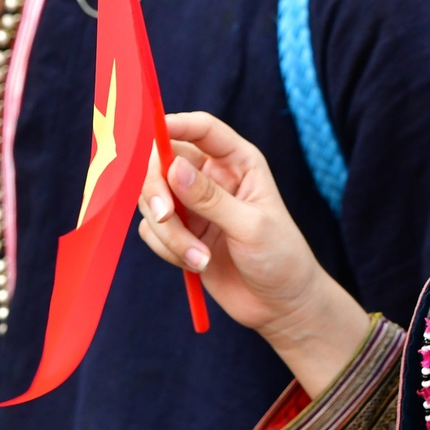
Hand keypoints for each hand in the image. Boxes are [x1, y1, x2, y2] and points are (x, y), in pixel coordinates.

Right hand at [139, 112, 371, 392]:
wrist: (280, 305)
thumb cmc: (280, 256)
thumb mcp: (250, 225)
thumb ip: (210, 198)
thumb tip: (173, 168)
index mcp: (238, 161)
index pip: (201, 129)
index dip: (173, 124)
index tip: (149, 133)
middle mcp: (212, 177)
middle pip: (162, 161)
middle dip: (157, 189)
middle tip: (166, 216)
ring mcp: (193, 205)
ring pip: (153, 200)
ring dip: (168, 232)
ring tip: (200, 259)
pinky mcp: (180, 233)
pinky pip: (151, 230)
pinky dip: (166, 248)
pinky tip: (196, 264)